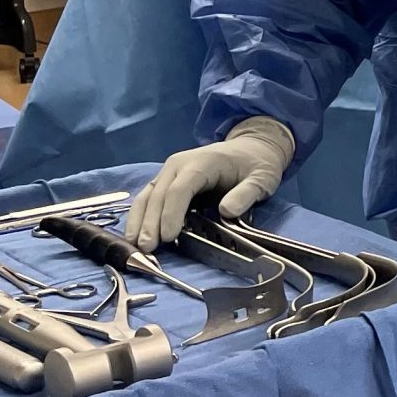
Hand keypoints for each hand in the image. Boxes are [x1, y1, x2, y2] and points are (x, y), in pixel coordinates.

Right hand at [126, 117, 294, 251]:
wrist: (251, 147)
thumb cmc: (256, 164)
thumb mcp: (262, 178)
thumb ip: (246, 194)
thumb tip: (226, 211)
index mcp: (201, 163)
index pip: (180, 189)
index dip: (171, 214)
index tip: (168, 237)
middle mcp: (179, 164)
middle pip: (158, 194)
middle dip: (150, 222)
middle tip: (146, 248)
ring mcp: (170, 171)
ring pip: (147, 196)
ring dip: (139, 221)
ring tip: (134, 245)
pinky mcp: (167, 180)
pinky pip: (149, 198)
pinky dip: (141, 216)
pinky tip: (135, 234)